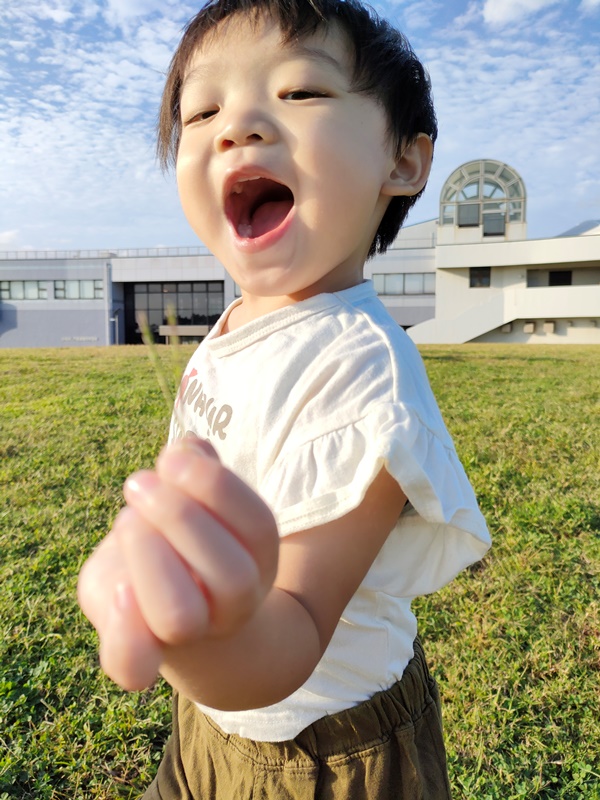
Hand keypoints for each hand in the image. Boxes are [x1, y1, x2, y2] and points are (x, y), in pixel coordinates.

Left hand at [77, 437, 278, 690]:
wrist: (166, 618)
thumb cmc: (178, 546)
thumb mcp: (191, 503)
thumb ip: (195, 472)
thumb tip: (191, 446)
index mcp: (254, 559)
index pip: (258, 527)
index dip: (217, 488)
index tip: (173, 455)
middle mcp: (231, 606)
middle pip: (231, 576)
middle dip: (180, 517)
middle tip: (138, 483)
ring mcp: (186, 638)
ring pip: (180, 615)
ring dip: (148, 555)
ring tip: (127, 520)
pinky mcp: (137, 658)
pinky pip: (133, 666)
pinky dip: (121, 630)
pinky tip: (116, 585)